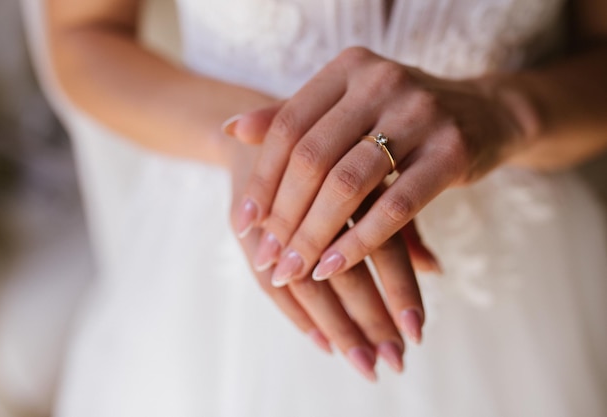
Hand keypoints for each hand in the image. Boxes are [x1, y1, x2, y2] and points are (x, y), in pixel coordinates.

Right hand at [225, 129, 425, 380]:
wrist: (268, 128)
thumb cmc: (334, 157)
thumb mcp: (370, 181)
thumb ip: (401, 224)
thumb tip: (436, 270)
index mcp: (351, 179)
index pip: (380, 245)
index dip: (399, 289)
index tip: (417, 333)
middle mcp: (310, 198)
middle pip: (342, 272)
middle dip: (369, 319)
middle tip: (392, 362)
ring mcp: (273, 215)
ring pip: (305, 283)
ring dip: (336, 327)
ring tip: (364, 364)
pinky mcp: (244, 227)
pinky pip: (267, 283)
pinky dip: (298, 316)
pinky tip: (324, 344)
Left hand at [232, 47, 524, 287]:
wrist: (485, 113)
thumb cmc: (402, 117)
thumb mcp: (349, 106)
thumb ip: (294, 117)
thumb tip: (232, 128)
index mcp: (349, 68)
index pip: (288, 127)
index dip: (262, 179)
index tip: (243, 223)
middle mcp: (381, 82)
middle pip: (312, 158)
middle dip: (283, 216)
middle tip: (267, 258)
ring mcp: (421, 113)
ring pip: (349, 184)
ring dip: (314, 236)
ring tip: (293, 271)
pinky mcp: (453, 150)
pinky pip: (396, 206)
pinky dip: (359, 242)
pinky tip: (333, 267)